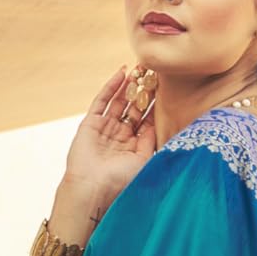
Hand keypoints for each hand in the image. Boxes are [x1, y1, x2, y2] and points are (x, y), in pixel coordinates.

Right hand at [56, 66, 156, 231]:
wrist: (93, 187)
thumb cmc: (120, 180)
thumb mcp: (144, 160)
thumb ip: (153, 140)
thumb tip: (163, 121)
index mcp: (134, 146)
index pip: (147, 120)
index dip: (155, 105)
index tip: (166, 88)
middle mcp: (120, 136)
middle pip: (134, 108)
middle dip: (144, 91)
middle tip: (154, 73)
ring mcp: (105, 128)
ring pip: (119, 101)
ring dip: (130, 85)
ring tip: (141, 67)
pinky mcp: (90, 123)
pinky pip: (102, 100)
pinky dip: (112, 86)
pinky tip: (122, 72)